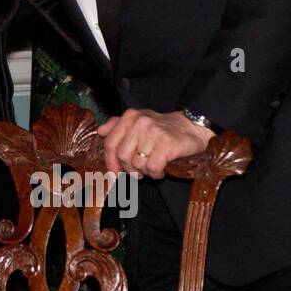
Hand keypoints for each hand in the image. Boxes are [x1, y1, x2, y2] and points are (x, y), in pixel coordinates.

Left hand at [98, 108, 212, 178]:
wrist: (190, 127)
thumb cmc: (161, 128)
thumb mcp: (138, 122)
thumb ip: (117, 125)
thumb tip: (101, 132)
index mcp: (130, 116)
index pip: (110, 143)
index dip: (110, 162)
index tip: (114, 174)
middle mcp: (140, 122)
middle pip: (122, 156)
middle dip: (129, 169)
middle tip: (138, 172)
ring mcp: (154, 132)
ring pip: (137, 164)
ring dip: (144, 172)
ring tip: (152, 168)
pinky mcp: (167, 144)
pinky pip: (152, 167)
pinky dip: (155, 173)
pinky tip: (160, 170)